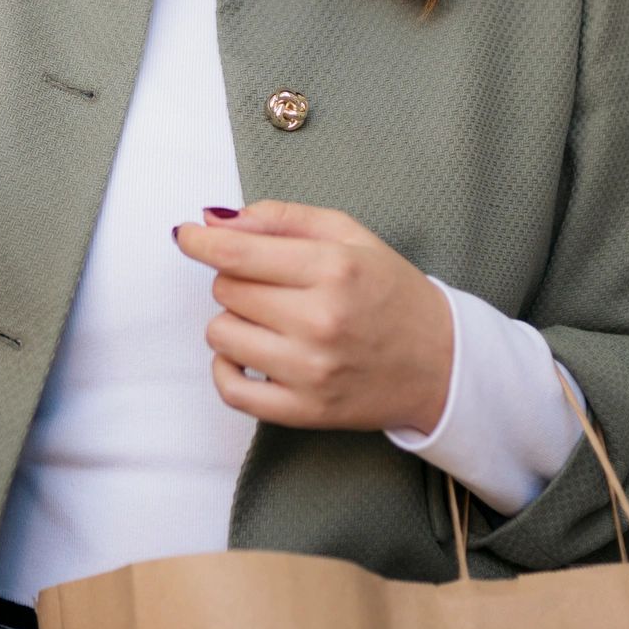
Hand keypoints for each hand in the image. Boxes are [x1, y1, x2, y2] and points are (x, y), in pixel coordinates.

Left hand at [172, 201, 453, 434]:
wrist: (442, 363)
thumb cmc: (390, 291)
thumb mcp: (349, 235)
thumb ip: (282, 218)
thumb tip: (216, 219)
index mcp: (333, 268)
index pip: (238, 253)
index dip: (201, 241)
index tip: (186, 235)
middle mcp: (320, 320)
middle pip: (227, 290)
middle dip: (236, 279)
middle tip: (271, 284)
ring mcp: (310, 370)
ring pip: (222, 335)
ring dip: (234, 322)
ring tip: (269, 320)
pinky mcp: (305, 410)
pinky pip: (231, 390)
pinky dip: (226, 370)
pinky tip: (245, 356)